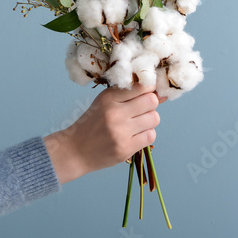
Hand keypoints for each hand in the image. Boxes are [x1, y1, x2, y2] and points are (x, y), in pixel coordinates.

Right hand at [43, 84, 165, 184]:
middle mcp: (115, 113)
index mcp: (109, 98)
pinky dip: (146, 135)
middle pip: (152, 101)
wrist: (75, 150)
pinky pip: (151, 136)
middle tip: (142, 110)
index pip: (142, 86)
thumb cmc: (93, 124)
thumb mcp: (105, 103)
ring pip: (154, 118)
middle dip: (151, 105)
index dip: (149, 89)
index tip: (147, 93)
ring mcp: (120, 132)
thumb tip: (161, 93)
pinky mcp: (125, 148)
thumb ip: (129, 95)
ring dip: (149, 121)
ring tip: (137, 124)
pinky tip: (135, 136)